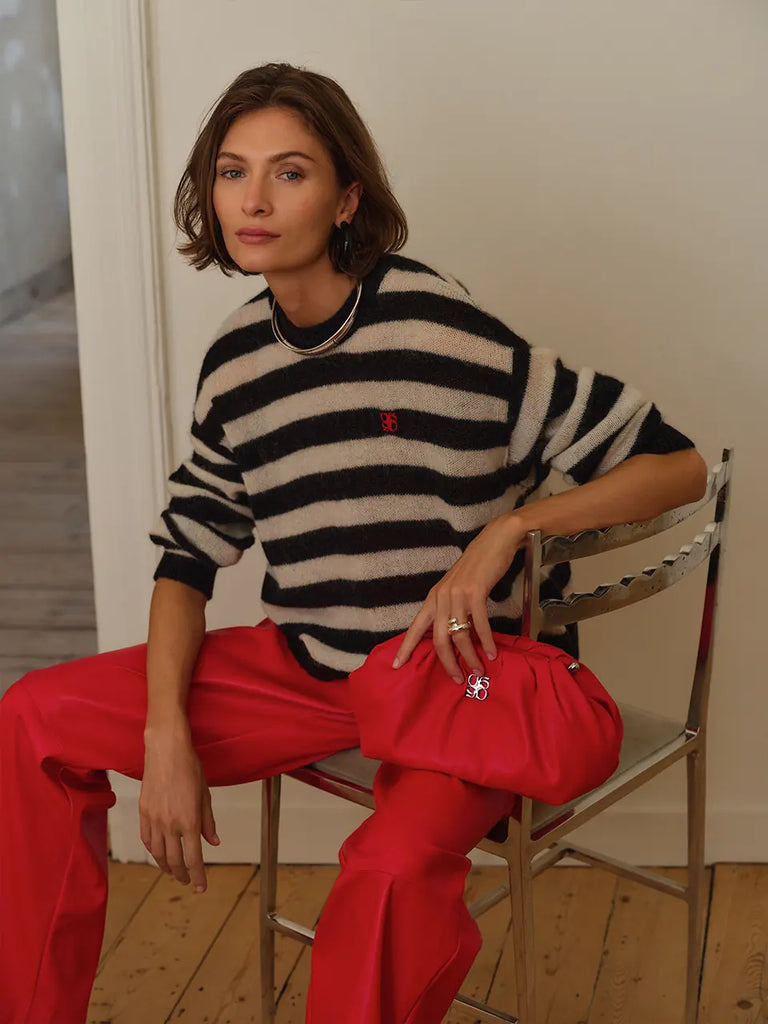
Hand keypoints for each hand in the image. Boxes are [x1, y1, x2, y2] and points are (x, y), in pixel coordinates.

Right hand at [139, 721, 219, 892]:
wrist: (166, 750)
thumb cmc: (190, 768)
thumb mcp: (205, 794)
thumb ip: (208, 821)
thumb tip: (214, 842)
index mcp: (189, 821)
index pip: (194, 858)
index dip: (198, 876)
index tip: (201, 887)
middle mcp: (170, 824)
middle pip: (174, 861)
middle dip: (182, 875)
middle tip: (188, 881)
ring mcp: (154, 819)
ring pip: (158, 854)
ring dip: (166, 866)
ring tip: (174, 871)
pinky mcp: (143, 812)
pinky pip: (146, 839)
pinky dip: (153, 851)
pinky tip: (159, 853)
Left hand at [392, 512, 528, 682]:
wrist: (493, 542)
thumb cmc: (476, 568)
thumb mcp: (455, 588)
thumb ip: (450, 609)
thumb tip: (453, 635)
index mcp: (433, 598)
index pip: (415, 627)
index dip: (406, 647)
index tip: (397, 665)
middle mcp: (441, 598)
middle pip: (438, 639)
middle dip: (448, 662)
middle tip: (458, 679)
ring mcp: (457, 595)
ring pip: (459, 635)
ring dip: (470, 656)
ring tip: (480, 669)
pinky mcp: (475, 593)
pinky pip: (479, 624)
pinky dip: (486, 641)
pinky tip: (492, 652)